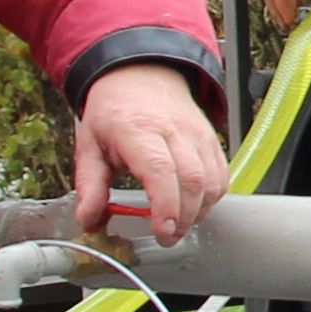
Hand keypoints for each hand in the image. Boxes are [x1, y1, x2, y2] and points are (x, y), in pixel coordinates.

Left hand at [75, 59, 229, 241]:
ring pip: (212, 179)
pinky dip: (213, 197)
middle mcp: (173, 130)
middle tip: (168, 237)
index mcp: (138, 130)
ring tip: (180, 224)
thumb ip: (90, 185)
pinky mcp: (211, 139)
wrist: (140, 74)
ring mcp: (197, 133)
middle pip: (193, 180)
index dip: (166, 206)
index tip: (163, 230)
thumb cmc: (115, 111)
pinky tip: (194, 206)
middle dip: (185, 217)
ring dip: (200, 210)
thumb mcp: (89, 145)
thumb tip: (88, 219)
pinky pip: (222, 174)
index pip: (160, 170)